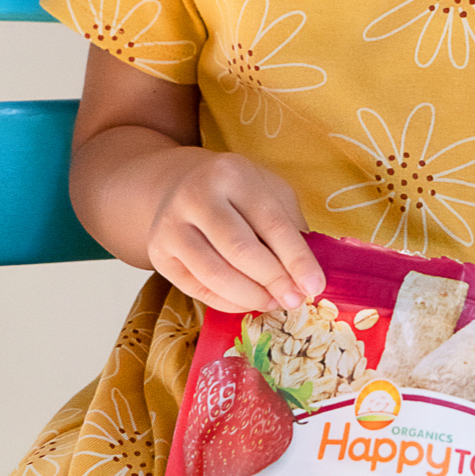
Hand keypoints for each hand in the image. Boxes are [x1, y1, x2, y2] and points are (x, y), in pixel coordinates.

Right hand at [146, 145, 325, 313]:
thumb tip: (307, 277)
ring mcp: (171, 225)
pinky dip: (228, 302)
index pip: (271, 222)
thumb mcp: (268, 191)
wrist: (178, 184)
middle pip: (240, 250)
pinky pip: (198, 289)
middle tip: (295, 301)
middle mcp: (196, 196)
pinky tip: (248, 302)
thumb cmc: (235, 191)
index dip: (297, 259)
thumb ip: (289, 227)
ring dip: (251, 296)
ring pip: (215, 274)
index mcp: (232, 173)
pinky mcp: (158, 253)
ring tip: (274, 302)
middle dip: (274, 280)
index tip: (316, 287)